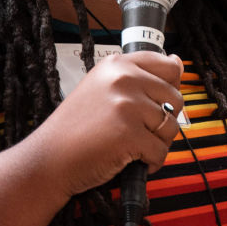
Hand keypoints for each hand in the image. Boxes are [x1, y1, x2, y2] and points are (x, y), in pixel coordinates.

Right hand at [23, 51, 184, 197]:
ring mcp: (128, 105)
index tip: (157, 101)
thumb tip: (177, 63)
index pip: (167, 65)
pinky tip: (132, 161)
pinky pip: (161, 151)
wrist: (49, 158)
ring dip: (158, 143)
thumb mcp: (101, 88)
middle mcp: (124, 79)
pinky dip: (151, 162)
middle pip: (175, 98)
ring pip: (172, 126)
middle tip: (141, 132)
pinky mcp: (130, 134)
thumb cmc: (74, 128)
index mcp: (117, 64)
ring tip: (134, 147)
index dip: (169, 87)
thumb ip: (137, 76)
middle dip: (165, 120)